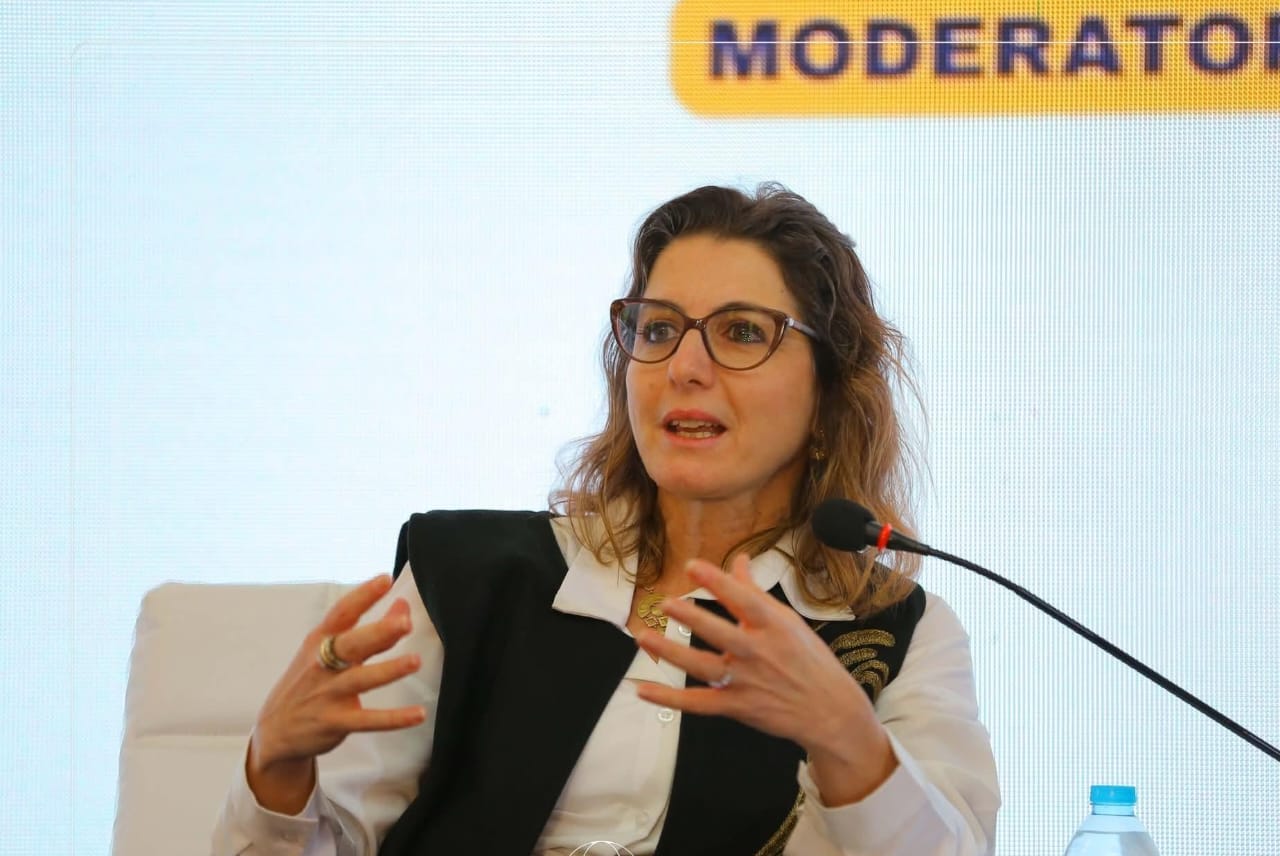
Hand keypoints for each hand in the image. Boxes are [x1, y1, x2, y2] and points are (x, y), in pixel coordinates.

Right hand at [246, 574, 425, 812]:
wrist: (275, 731)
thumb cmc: (309, 682)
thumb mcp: (328, 652)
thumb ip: (370, 631)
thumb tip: (403, 606)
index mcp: (320, 641)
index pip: (342, 613)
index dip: (364, 595)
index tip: (386, 579)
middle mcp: (322, 665)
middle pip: (352, 644)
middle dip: (378, 632)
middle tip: (405, 622)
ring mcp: (328, 694)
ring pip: (361, 679)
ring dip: (388, 670)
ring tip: (415, 661)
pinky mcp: (335, 722)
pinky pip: (368, 720)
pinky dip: (394, 718)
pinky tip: (419, 714)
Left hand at [634, 554, 896, 803]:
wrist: (830, 710)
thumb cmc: (808, 660)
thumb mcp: (787, 621)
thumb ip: (755, 592)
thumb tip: (738, 560)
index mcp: (774, 626)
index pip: (744, 599)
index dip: (718, 582)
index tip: (693, 566)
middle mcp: (759, 652)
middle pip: (721, 633)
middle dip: (692, 618)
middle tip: (666, 603)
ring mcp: (747, 681)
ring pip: (703, 667)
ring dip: (671, 652)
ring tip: (645, 637)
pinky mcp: (737, 706)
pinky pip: (697, 703)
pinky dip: (669, 698)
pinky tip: (643, 688)